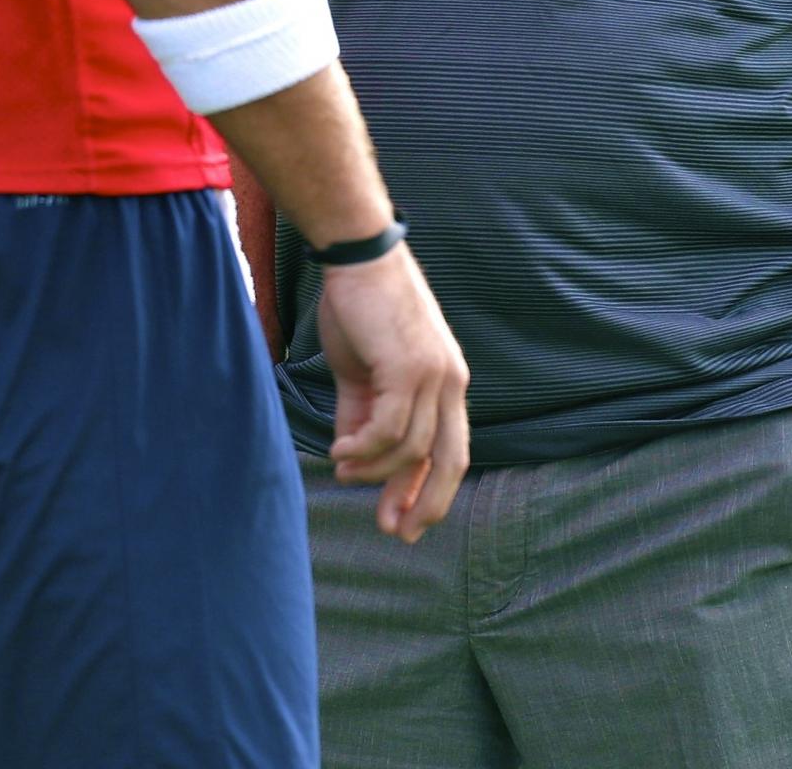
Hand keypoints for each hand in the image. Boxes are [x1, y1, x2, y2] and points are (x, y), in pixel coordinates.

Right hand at [316, 244, 470, 541]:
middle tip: (396, 533)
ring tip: (341, 468)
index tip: (403, 525)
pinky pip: (390, 428)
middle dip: (426, 503)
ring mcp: (435, 375)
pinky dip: (364, 449)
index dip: (428, 492)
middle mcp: (451, 382)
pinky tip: (340, 454)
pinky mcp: (411, 368)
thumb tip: (353, 462)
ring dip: (373, 470)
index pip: (449, 451)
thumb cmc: (358, 308)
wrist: (356, 257)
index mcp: (446, 383)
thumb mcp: (362, 373)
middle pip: (451, 461)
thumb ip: (361, 416)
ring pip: (410, 448)